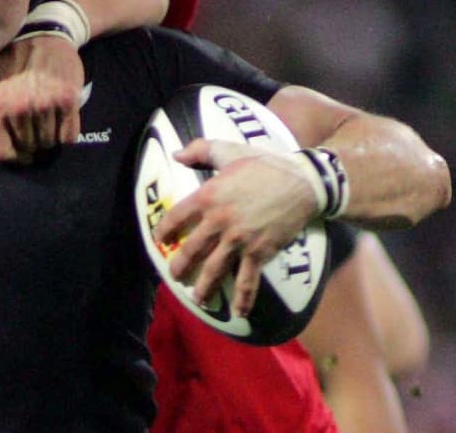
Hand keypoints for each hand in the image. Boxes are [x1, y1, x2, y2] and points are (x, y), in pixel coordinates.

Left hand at [0, 35, 83, 162]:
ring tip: (44, 114)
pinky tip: (59, 114)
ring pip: (48, 144)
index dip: (9, 155)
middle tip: (32, 121)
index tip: (16, 148)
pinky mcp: (67, 99)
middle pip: (27, 149)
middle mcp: (18, 107)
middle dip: (30, 141)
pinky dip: (66, 131)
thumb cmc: (8, 63)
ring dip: (48, 136)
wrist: (43, 34)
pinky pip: (69, 136)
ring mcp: (44, 104)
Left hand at [152, 139, 319, 316]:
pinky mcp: (259, 252)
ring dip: (204, 286)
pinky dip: (243, 298)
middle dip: (180, 265)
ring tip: (198, 299)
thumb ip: (200, 150)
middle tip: (175, 275)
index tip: (160, 240)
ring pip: (214, 269)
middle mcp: (218, 221)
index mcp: (207, 196)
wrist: (301, 182)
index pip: (176, 217)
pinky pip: (247, 279)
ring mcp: (238, 239)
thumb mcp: (227, 150)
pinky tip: (239, 312)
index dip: (164, 230)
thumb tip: (175, 154)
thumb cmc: (263, 164)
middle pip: (191, 248)